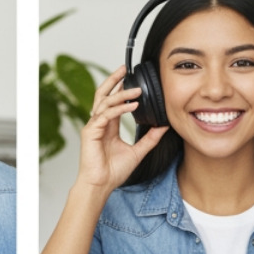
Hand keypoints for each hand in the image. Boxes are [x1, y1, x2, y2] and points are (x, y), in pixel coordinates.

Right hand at [72, 66, 168, 199]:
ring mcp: (93, 126)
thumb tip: (163, 127)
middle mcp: (99, 123)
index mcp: (108, 125)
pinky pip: (105, 115)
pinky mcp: (90, 132)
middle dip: (113, 80)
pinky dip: (119, 109)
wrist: (101, 185)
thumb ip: (149, 138)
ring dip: (121, 94)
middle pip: (103, 94)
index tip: (131, 78)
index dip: (120, 88)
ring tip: (137, 90)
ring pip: (105, 101)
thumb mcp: (137, 152)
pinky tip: (132, 106)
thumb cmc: (113, 172)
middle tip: (124, 68)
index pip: (112, 100)